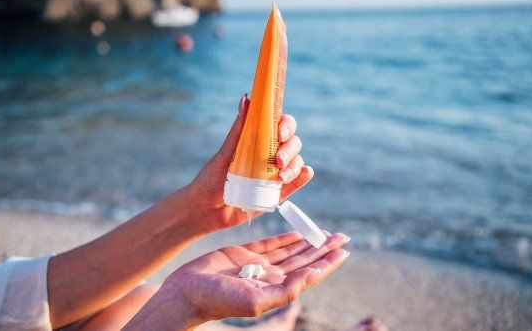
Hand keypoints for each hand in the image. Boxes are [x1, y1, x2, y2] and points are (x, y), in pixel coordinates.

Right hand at [124, 231, 349, 329]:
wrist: (187, 291)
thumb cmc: (218, 300)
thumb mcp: (256, 299)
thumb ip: (286, 289)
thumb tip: (314, 275)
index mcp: (277, 288)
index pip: (309, 273)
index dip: (328, 262)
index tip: (344, 250)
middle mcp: (271, 277)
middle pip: (304, 259)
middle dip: (323, 248)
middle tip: (343, 236)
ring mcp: (257, 265)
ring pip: (290, 250)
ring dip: (308, 241)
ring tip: (326, 233)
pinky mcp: (243, 253)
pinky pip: (270, 243)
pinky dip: (285, 236)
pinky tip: (297, 232)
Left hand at [186, 94, 313, 232]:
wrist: (206, 211)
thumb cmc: (212, 179)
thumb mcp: (224, 154)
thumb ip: (238, 129)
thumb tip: (245, 98)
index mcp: (257, 140)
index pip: (280, 124)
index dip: (286, 125)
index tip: (280, 133)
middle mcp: (269, 154)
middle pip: (292, 143)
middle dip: (289, 149)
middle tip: (277, 160)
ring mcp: (274, 173)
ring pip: (296, 162)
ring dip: (294, 166)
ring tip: (281, 177)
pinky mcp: (278, 193)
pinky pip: (296, 183)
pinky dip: (303, 177)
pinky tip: (305, 173)